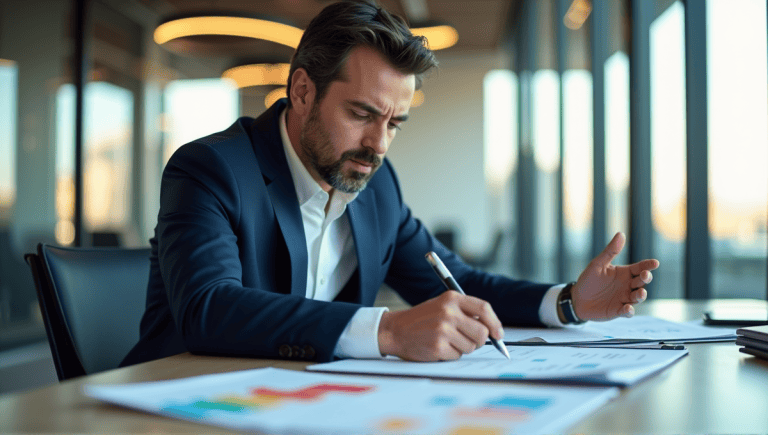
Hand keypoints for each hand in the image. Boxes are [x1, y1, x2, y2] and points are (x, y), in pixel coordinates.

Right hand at [377, 291, 504, 360]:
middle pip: (482, 332)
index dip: (495, 323)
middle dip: (479, 341)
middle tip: (468, 341)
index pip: (484, 308)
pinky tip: (438, 347)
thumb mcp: (443, 306)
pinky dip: (450, 355)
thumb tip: (492, 329)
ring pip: (471, 347)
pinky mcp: (437, 346)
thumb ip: (465, 312)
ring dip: (462, 348)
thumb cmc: (422, 320)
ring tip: (446, 341)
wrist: (395, 330)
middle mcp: (448, 312)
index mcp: (451, 298)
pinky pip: (457, 356)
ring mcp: (443, 329)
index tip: (498, 334)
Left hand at [571, 232, 659, 320]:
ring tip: (640, 292)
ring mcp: (624, 299)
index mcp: (624, 273)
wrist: (577, 299)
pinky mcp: (618, 311)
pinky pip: (627, 311)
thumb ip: (610, 251)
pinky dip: (629, 311)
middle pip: (641, 282)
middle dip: (646, 279)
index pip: (640, 268)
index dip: (648, 265)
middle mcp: (627, 286)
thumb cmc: (589, 280)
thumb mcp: (598, 264)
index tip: (655, 263)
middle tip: (645, 275)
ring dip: (640, 295)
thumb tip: (620, 234)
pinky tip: (627, 308)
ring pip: (637, 297)